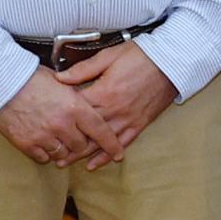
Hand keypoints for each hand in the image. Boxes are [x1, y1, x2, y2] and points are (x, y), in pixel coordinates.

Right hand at [0, 74, 116, 165]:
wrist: (0, 81)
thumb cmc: (30, 76)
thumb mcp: (61, 81)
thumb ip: (77, 96)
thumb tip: (89, 104)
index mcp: (75, 107)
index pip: (100, 130)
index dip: (111, 144)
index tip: (118, 152)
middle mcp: (62, 124)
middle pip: (81, 146)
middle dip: (82, 144)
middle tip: (78, 138)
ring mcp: (43, 136)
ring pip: (63, 155)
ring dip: (64, 150)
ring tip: (59, 139)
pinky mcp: (26, 143)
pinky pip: (43, 158)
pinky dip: (45, 153)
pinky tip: (43, 143)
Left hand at [57, 41, 177, 155]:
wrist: (172, 62)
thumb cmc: (142, 55)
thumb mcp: (109, 56)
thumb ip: (83, 69)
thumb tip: (60, 78)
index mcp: (105, 92)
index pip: (77, 109)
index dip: (61, 115)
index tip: (48, 119)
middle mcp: (115, 110)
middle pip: (85, 131)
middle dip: (66, 141)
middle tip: (49, 150)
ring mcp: (128, 119)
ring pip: (101, 142)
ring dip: (82, 154)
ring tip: (65, 162)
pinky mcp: (140, 124)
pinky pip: (121, 144)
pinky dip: (107, 155)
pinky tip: (95, 164)